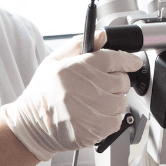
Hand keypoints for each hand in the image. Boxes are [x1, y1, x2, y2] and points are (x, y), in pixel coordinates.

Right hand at [1, 31, 142, 160]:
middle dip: (116, 80)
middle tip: (100, 84)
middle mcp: (86, 89)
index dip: (128, 60)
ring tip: (93, 101)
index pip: (113, 59)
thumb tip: (102, 36)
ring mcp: (92, 111)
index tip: (132, 62)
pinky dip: (109, 117)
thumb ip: (79, 45)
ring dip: (113, 100)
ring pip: (122, 101)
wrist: (33, 124)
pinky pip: (117, 120)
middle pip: (122, 81)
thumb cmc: (44, 92)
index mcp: (75, 68)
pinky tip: (93, 114)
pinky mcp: (96, 130)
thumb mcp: (54, 61)